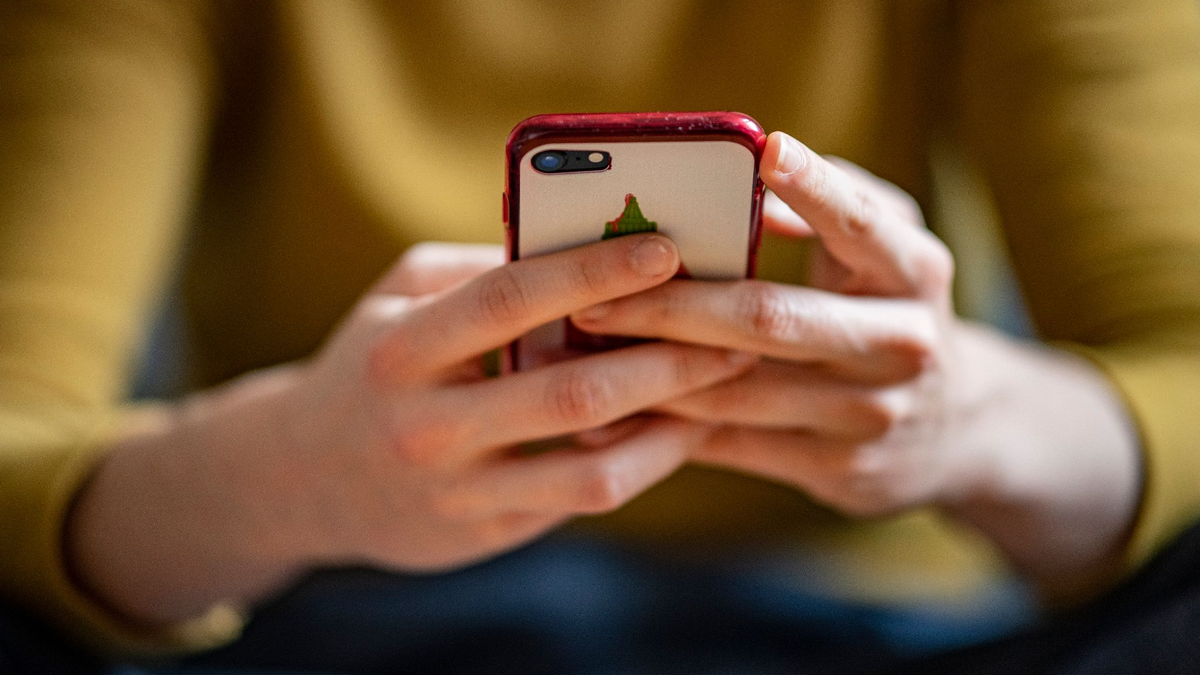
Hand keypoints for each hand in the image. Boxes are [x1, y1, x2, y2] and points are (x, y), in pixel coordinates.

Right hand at [67, 237, 754, 623]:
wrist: (301, 478)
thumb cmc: (370, 364)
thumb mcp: (399, 299)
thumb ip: (480, 270)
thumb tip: (583, 243)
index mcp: (402, 350)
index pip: (509, 299)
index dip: (593, 271)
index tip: (667, 249)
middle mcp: (425, 426)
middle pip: (570, 393)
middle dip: (666, 359)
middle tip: (733, 330)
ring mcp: (455, 492)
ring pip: (590, 467)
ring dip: (670, 425)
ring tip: (721, 385)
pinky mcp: (482, 534)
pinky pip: (579, 499)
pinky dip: (638, 462)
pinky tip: (675, 428)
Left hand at [572, 132, 959, 516]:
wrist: (956, 429)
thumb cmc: (891, 310)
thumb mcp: (885, 253)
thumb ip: (828, 209)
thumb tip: (745, 185)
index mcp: (916, 273)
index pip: (861, 224)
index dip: (813, 187)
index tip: (763, 148)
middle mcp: (901, 344)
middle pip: (769, 319)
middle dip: (670, 306)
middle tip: (593, 296)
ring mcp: (871, 415)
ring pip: (737, 391)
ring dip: (652, 370)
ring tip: (585, 348)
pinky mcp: (839, 471)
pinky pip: (732, 447)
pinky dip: (667, 427)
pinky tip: (612, 411)